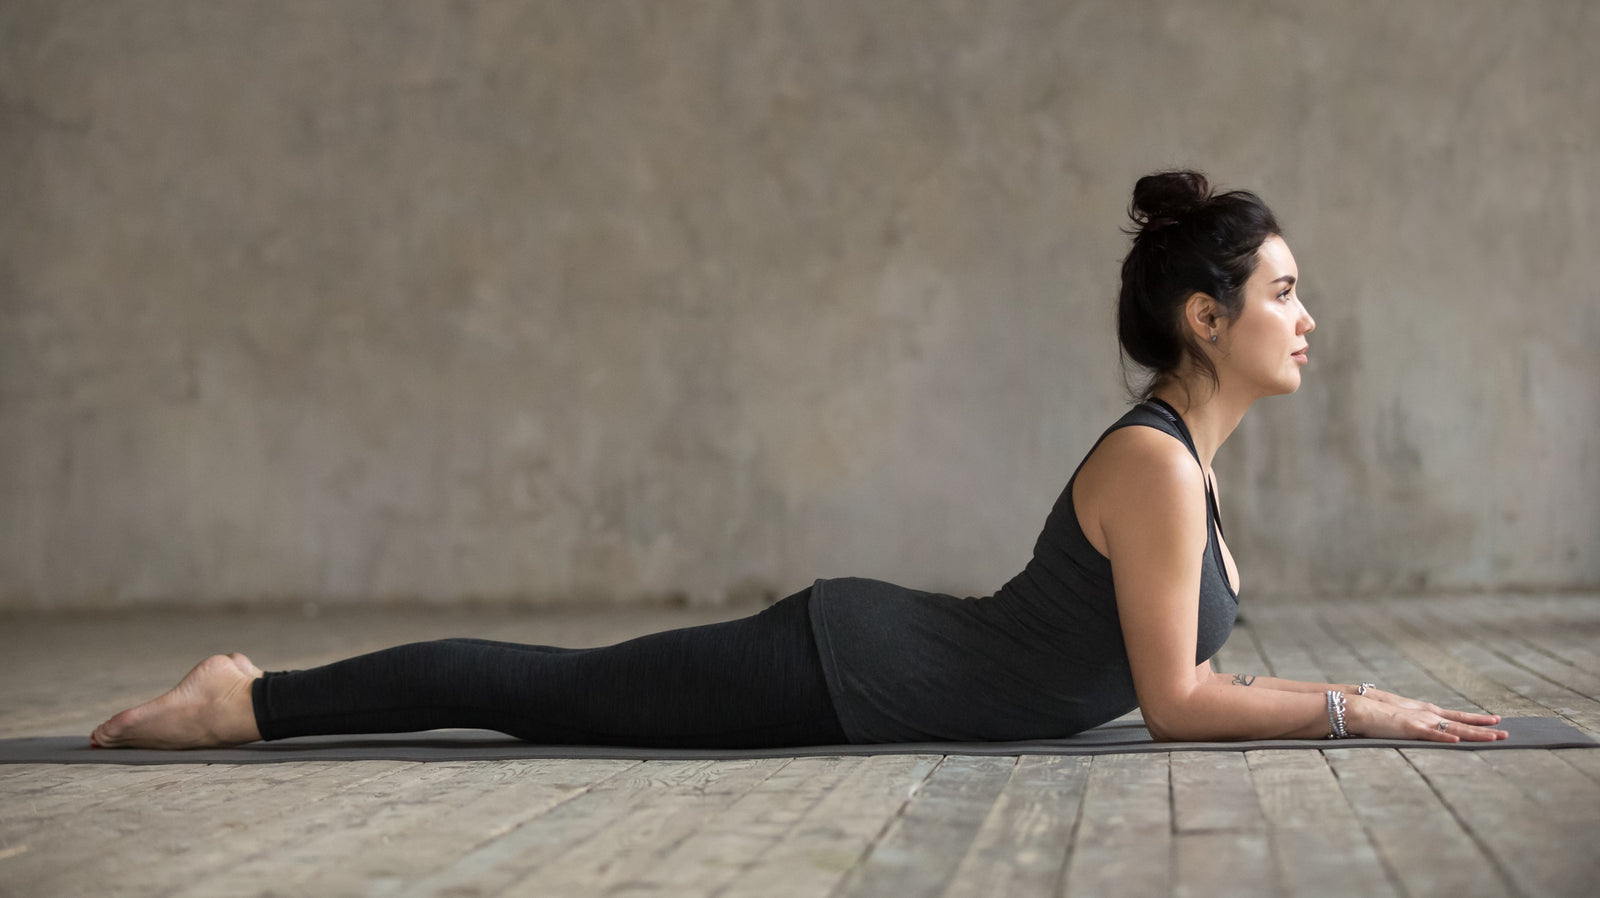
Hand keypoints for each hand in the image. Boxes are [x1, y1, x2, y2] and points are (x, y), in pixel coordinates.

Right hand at [1346, 693, 1507, 742]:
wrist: (1356, 706)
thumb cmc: (1373, 711)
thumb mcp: (1397, 716)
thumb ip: (1409, 721)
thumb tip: (1414, 726)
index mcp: (1424, 711)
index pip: (1455, 716)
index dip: (1475, 719)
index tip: (1494, 720)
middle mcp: (1427, 714)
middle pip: (1461, 722)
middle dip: (1485, 728)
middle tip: (1506, 733)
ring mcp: (1420, 721)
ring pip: (1454, 728)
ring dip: (1475, 734)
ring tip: (1495, 738)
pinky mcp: (1409, 728)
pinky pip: (1432, 735)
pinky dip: (1446, 738)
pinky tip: (1459, 741)